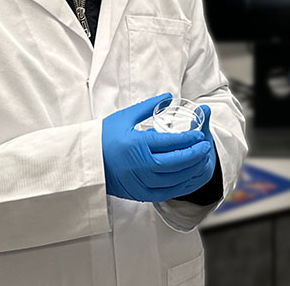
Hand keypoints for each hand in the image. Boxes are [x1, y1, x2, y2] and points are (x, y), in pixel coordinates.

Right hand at [102, 94, 217, 201]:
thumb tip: (169, 96)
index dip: (189, 139)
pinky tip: (188, 176)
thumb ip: (148, 107)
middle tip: (205, 146)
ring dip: (191, 170)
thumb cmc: (103, 138)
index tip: (199, 134)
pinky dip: (181, 185)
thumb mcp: (124, 117)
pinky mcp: (140, 194)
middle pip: (176, 162)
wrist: (85, 164)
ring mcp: (140, 182)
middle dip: (195, 154)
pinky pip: (166, 192)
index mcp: (137, 145)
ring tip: (201, 160)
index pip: (171, 143)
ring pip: (174, 179)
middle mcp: (140, 166)